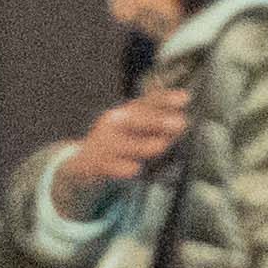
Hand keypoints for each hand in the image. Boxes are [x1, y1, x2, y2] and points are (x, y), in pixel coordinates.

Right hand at [60, 83, 187, 203]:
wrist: (82, 164)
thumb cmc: (119, 144)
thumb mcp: (135, 131)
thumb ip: (157, 127)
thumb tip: (182, 126)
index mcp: (127, 111)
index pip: (148, 101)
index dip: (166, 99)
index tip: (186, 99)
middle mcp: (114, 123)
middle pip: (138, 119)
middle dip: (159, 121)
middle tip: (181, 123)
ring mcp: (104, 143)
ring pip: (129, 145)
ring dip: (147, 145)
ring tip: (162, 146)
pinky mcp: (97, 164)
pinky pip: (114, 167)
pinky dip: (125, 168)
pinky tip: (135, 169)